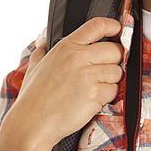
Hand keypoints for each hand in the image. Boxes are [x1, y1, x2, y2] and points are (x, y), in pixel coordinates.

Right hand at [5, 17, 124, 149]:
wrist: (31, 124)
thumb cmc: (33, 97)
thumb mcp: (35, 66)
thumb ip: (43, 51)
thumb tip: (44, 42)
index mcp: (65, 47)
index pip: (97, 25)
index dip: (113, 26)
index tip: (118, 30)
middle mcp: (78, 58)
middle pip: (115, 50)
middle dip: (114, 61)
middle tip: (103, 72)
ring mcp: (88, 76)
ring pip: (118, 72)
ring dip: (111, 81)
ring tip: (93, 89)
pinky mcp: (95, 94)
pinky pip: (114, 90)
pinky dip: (107, 97)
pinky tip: (91, 101)